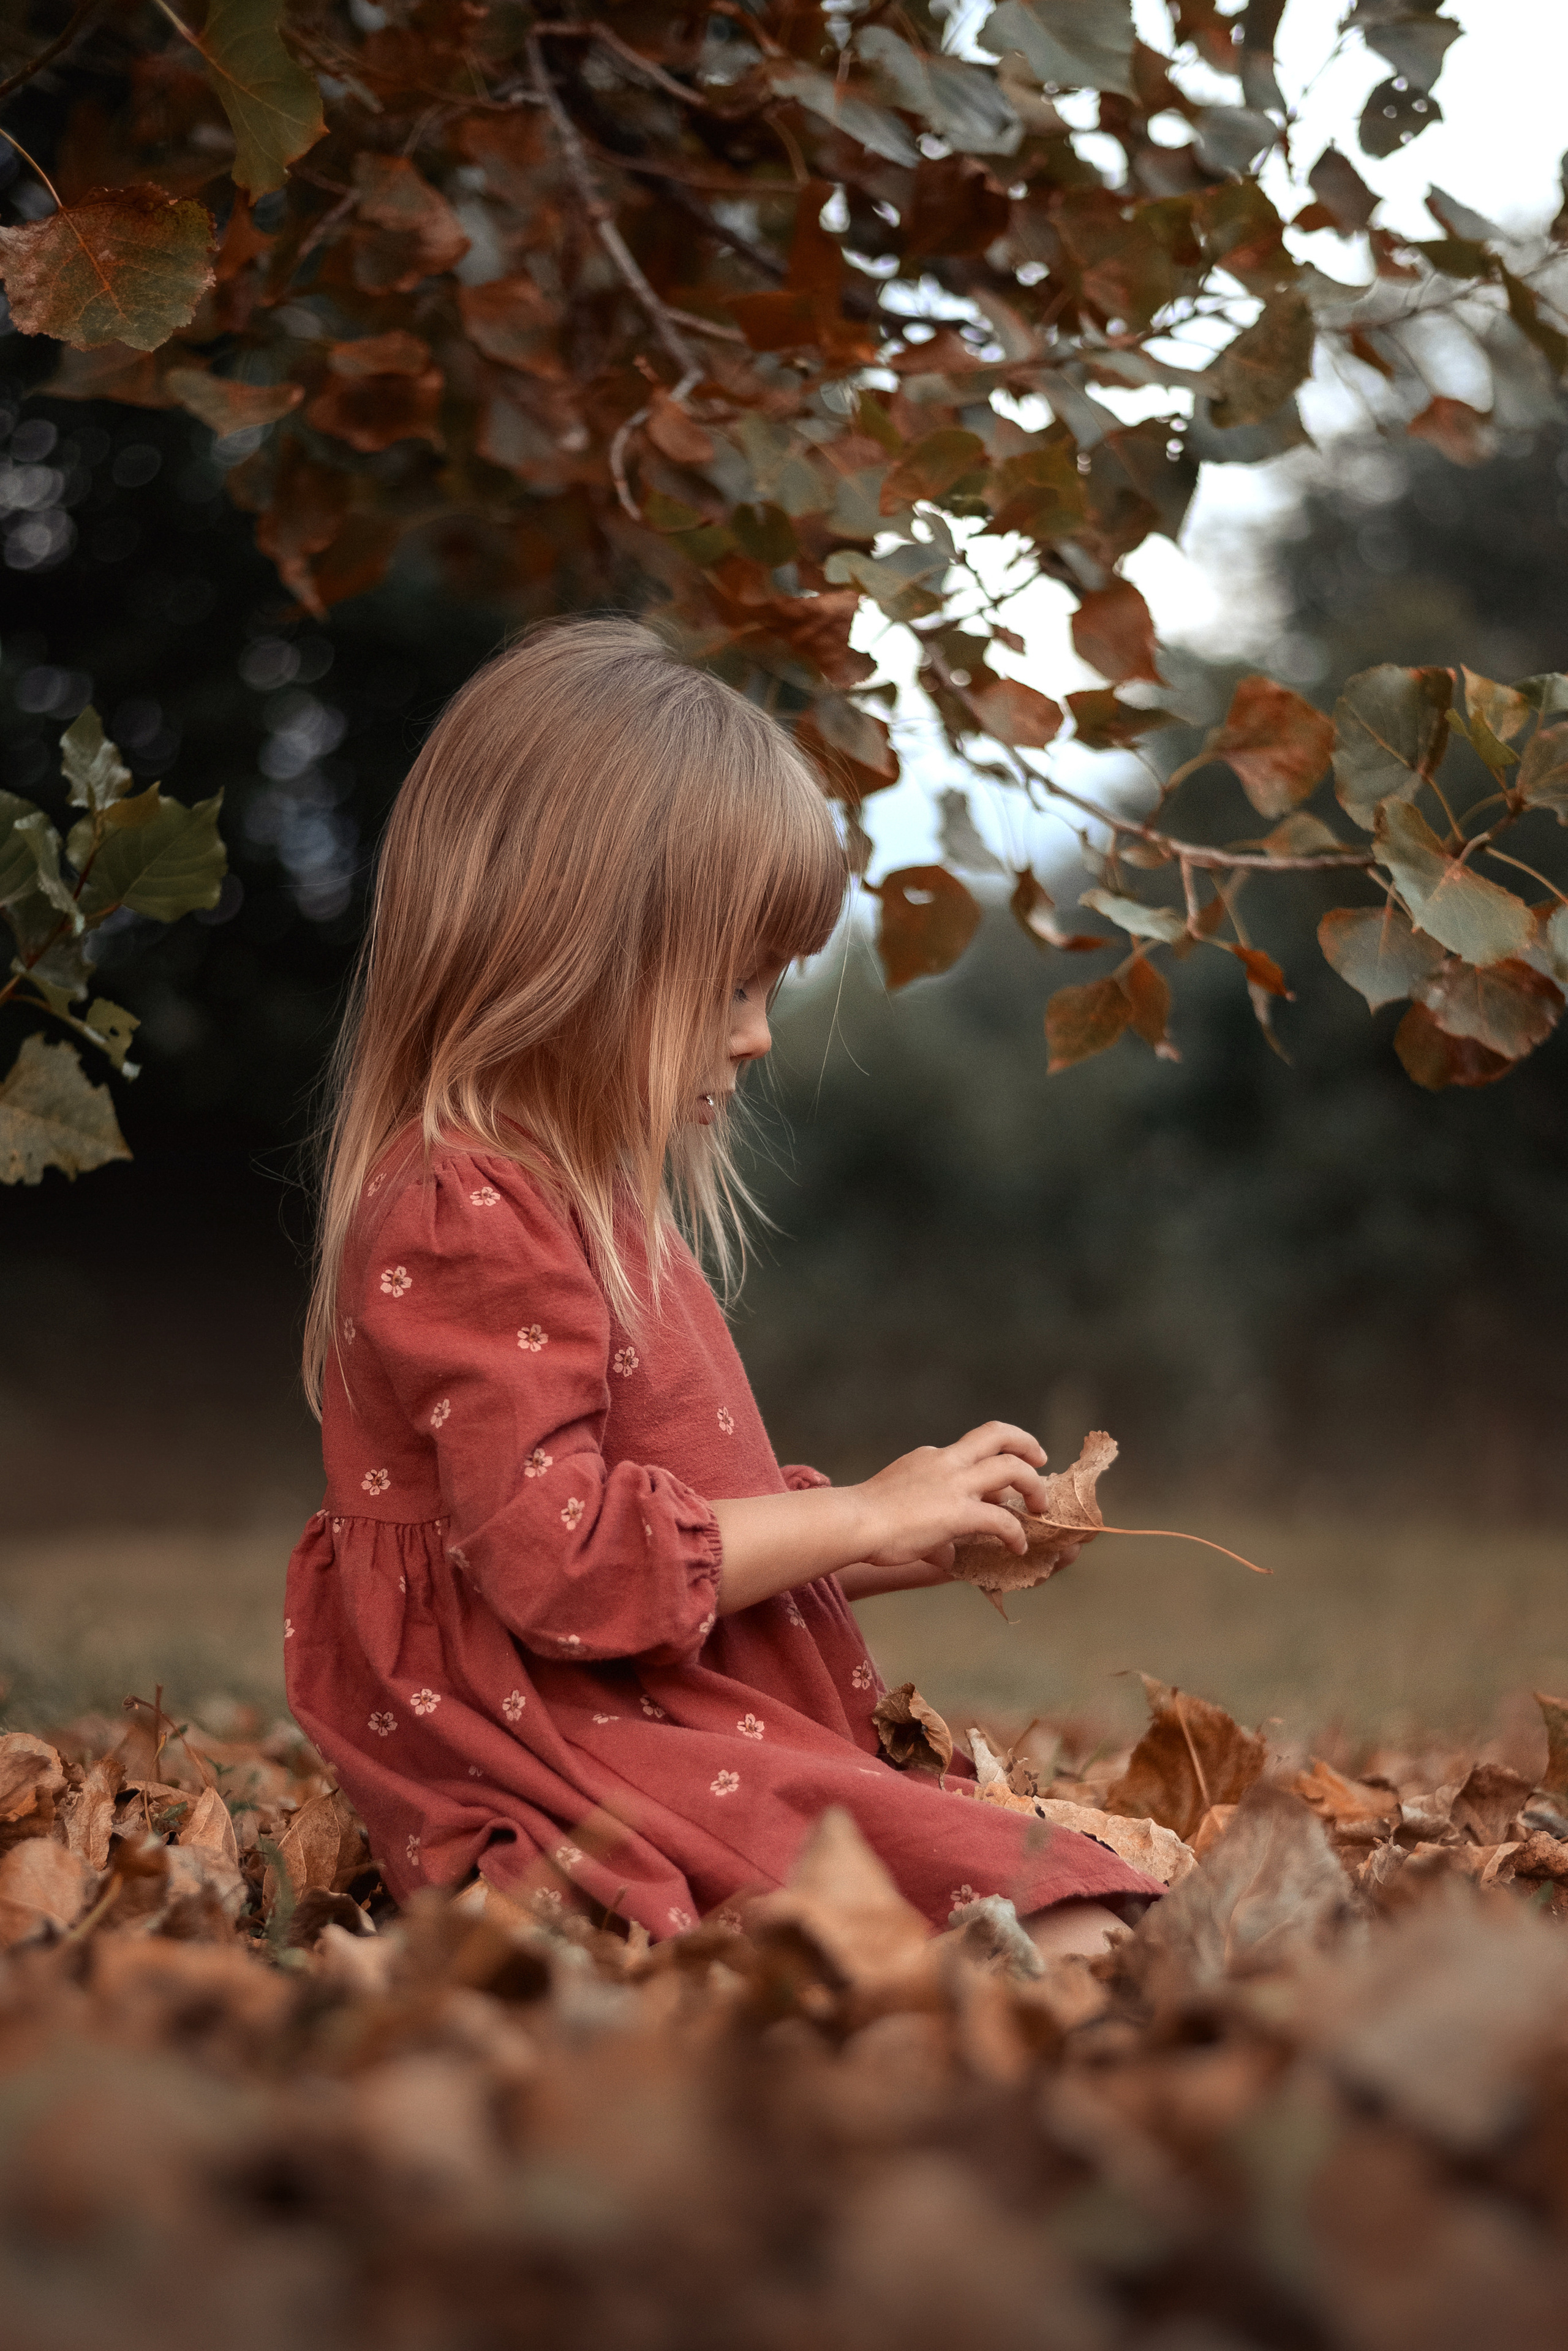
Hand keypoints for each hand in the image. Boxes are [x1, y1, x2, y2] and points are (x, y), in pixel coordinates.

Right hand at [850, 1422, 1050, 1569]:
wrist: (853, 1522)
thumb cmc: (867, 1520)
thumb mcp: (900, 1506)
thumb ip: (928, 1524)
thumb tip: (945, 1553)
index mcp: (932, 1458)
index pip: (971, 1449)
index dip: (993, 1461)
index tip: (1002, 1480)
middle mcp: (946, 1461)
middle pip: (998, 1434)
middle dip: (1026, 1443)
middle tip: (1041, 1460)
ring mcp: (954, 1484)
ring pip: (1012, 1468)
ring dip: (1033, 1485)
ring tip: (1041, 1507)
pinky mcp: (958, 1512)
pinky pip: (1002, 1520)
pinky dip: (1015, 1533)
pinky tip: (1018, 1547)